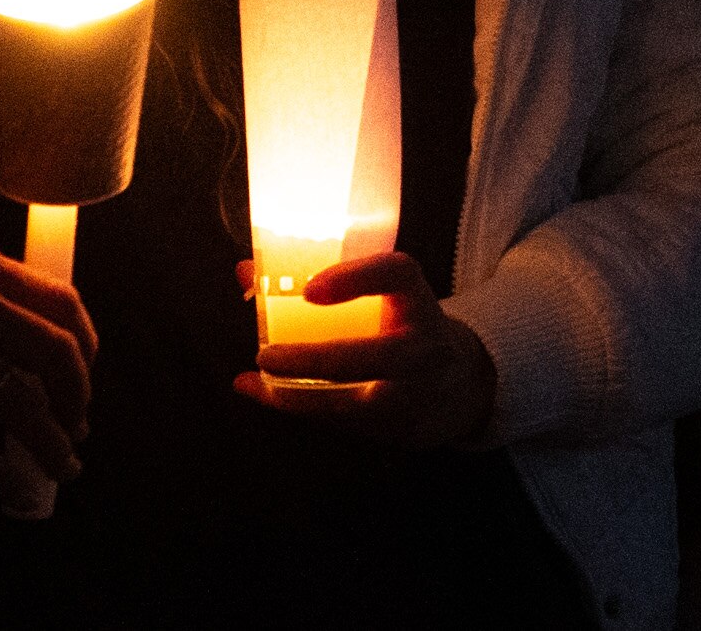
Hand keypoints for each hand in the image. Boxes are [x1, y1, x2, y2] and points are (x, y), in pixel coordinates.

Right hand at [0, 238, 95, 502]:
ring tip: (64, 468)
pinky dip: (1, 475)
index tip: (84, 377)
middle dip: (78, 400)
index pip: (62, 300)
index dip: (88, 347)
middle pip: (55, 353)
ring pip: (23, 406)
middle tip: (78, 429)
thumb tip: (50, 354)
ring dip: (53, 446)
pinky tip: (14, 490)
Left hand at [234, 252, 497, 447]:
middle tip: (266, 354)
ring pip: (355, 403)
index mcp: (419, 301)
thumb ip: (320, 282)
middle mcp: (424, 348)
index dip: (355, 278)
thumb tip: (245, 272)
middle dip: (316, 360)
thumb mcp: (381, 297)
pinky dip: (297, 407)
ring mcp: (414, 394)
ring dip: (299, 394)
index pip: (398, 274)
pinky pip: (342, 421)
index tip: (309, 289)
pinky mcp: (397, 428)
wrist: (456, 387)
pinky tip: (261, 393)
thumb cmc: (401, 327)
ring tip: (261, 378)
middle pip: (375, 357)